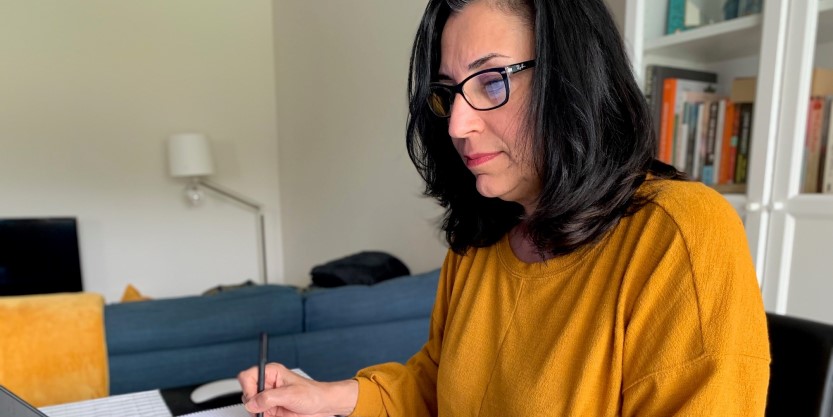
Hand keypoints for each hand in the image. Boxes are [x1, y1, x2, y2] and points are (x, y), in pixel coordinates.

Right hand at [238, 363, 357, 416]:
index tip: (255, 399)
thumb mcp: (290, 394)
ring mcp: (268, 398)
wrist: (321, 406)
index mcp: (271, 372)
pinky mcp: (270, 409)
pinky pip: (258, 415)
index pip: (247, 377)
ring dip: (258, 412)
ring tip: (272, 413)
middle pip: (246, 393)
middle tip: (264, 408)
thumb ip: (269, 398)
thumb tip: (251, 403)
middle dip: (253, 403)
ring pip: (251, 406)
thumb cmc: (312, 394)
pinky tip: (273, 416)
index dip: (248, 389)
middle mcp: (267, 384)